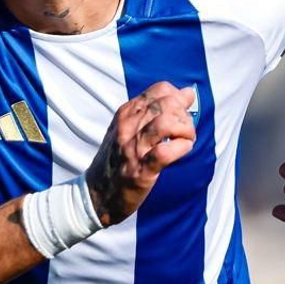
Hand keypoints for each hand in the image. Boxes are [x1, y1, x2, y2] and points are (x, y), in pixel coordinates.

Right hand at [85, 82, 196, 225]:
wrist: (96, 193)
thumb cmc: (117, 160)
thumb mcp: (130, 128)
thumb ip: (156, 110)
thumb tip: (188, 93)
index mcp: (126, 113)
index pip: (160, 90)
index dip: (178, 99)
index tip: (181, 114)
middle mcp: (128, 127)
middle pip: (167, 104)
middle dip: (184, 115)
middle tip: (184, 131)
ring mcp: (134, 148)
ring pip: (166, 123)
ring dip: (185, 130)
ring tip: (185, 140)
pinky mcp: (141, 170)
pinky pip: (166, 152)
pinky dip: (181, 149)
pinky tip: (182, 150)